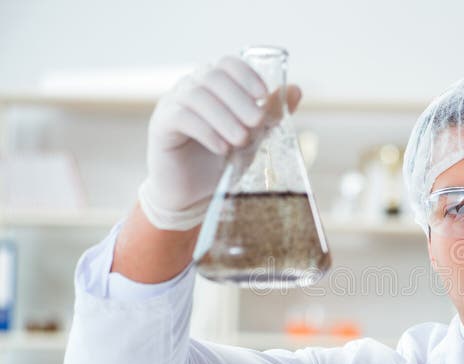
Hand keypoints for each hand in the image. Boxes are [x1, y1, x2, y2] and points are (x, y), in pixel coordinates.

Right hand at [139, 54, 301, 229]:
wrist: (195, 193)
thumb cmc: (224, 159)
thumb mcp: (253, 136)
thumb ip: (271, 114)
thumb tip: (296, 90)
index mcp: (215, 85)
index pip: (228, 64)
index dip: (246, 75)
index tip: (263, 95)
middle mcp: (191, 87)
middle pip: (214, 77)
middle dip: (239, 99)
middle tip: (258, 124)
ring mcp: (173, 103)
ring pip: (198, 96)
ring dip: (225, 118)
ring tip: (242, 141)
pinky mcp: (161, 125)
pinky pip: (182, 118)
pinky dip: (207, 132)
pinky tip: (222, 148)